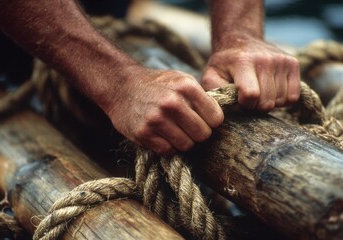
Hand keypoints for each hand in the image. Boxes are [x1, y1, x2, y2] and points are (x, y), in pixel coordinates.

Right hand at [102, 67, 223, 154]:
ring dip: (183, 142)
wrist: (122, 86)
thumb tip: (219, 120)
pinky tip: (162, 135)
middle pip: (203, 134)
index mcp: (186, 87)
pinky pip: (168, 151)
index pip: (216, 118)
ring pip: (187, 145)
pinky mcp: (144, 133)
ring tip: (174, 130)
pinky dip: (167, 146)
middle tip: (188, 127)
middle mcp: (172, 102)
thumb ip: (200, 97)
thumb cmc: (157, 85)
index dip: (211, 121)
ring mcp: (156, 119)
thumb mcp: (181, 80)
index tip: (202, 119)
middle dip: (198, 134)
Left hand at [202, 35, 299, 110]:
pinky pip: (293, 97)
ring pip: (281, 101)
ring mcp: (281, 60)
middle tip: (248, 97)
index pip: (251, 95)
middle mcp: (265, 59)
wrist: (239, 39)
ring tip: (259, 92)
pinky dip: (282, 99)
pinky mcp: (293, 63)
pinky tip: (271, 90)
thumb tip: (227, 108)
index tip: (238, 99)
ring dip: (269, 102)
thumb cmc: (224, 64)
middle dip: (256, 106)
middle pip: (267, 102)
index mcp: (243, 62)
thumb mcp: (211, 75)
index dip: (244, 105)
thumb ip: (214, 93)